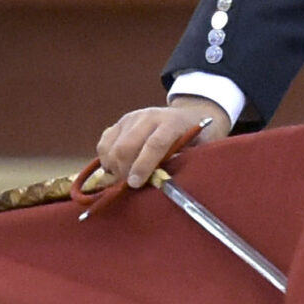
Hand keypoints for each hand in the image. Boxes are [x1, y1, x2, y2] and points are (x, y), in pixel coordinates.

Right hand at [95, 96, 232, 189]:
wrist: (190, 116)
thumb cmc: (197, 139)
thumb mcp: (198, 150)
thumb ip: (180, 162)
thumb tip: (159, 181)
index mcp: (172, 123)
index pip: (154, 144)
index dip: (142, 166)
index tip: (135, 184)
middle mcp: (149, 116)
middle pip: (126, 146)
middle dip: (123, 171)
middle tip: (127, 187)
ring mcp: (132, 118)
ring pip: (111, 146)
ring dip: (112, 168)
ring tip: (121, 180)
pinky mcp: (121, 122)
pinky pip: (104, 143)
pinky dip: (105, 160)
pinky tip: (114, 169)